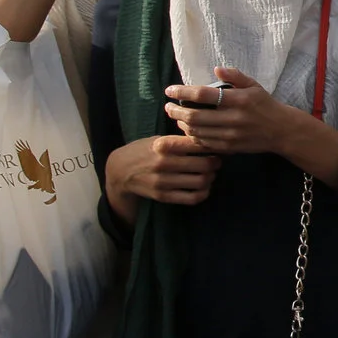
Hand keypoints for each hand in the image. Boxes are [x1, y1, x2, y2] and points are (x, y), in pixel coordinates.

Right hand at [105, 133, 220, 221]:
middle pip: (204, 164)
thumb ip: (180, 140)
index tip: (217, 146)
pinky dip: (203, 193)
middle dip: (215, 163)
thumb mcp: (158, 140)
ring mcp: (163, 181)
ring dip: (211, 178)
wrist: (120, 171)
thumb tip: (208, 139)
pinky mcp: (162, 196)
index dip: (213, 145)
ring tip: (210, 174)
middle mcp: (164, 162)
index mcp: (164, 144)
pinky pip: (191, 198)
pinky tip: (204, 188)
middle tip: (217, 162)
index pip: (198, 143)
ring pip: (201, 181)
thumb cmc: (144, 151)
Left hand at [163, 68, 313, 157]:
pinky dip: (192, 136)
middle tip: (167, 106)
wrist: (281, 130)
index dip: (182, 91)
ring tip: (177, 117)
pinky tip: (189, 129)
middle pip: (194, 115)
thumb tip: (216, 69)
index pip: (203, 94)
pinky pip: (204, 142)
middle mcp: (233, 118)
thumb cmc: (265, 105)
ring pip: (196, 131)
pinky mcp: (229, 147)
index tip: (169, 90)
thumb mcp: (254, 86)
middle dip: (175, 111)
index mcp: (238, 99)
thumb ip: (235, 76)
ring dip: (182, 124)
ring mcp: (230, 135)